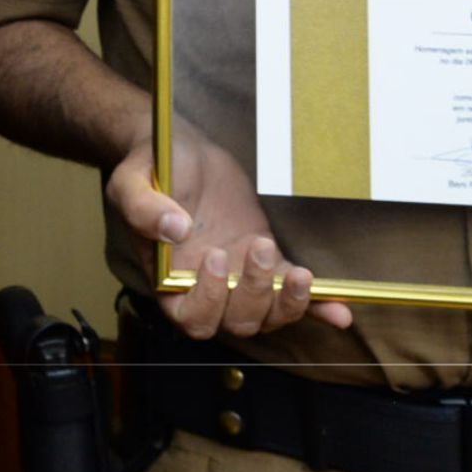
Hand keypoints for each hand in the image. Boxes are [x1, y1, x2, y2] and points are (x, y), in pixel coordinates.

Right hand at [111, 126, 352, 338]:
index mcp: (170, 279)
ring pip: (268, 315)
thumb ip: (143, 208)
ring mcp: (239, 277)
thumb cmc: (149, 169)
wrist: (179, 149)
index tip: (215, 257)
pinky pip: (293, 294)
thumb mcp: (131, 183)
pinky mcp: (267, 260)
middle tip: (257, 245)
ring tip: (298, 273)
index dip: (208, 300)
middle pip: (236, 322)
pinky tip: (340, 310)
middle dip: (253, 293)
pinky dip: (318, 306)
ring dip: (288, 303)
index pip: (191, 316)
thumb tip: (175, 229)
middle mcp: (206, 288)